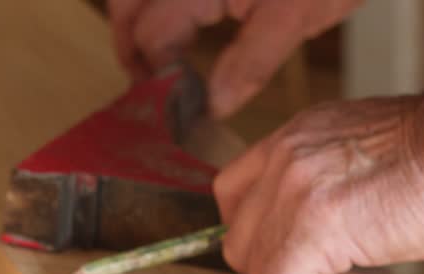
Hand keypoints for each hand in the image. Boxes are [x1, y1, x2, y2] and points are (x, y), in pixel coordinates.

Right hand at [108, 0, 361, 116]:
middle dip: (132, 49)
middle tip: (151, 90)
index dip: (159, 79)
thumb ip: (250, 62)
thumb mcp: (297, 15)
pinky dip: (160, 7)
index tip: (177, 113)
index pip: (152, 37)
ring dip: (139, 23)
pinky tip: (181, 25)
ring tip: (157, 62)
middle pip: (126, 8)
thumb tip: (215, 106)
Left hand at [214, 73, 423, 273]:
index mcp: (295, 139)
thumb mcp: (369, 162)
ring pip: (254, 269)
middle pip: (241, 238)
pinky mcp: (311, 228)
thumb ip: (335, 191)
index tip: (320, 257)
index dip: (272, 239)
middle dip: (287, 271)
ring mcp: (291, 192)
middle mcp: (282, 159)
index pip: (238, 198)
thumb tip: (334, 250)